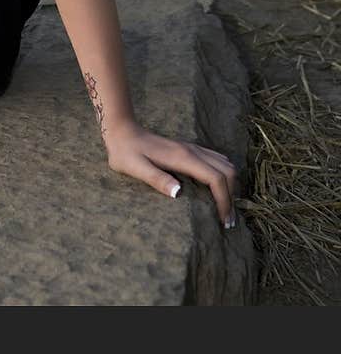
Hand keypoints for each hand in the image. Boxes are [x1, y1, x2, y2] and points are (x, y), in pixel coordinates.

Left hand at [104, 120, 238, 227]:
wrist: (122, 131)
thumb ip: (157, 179)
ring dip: (230, 186)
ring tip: (225, 209)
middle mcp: (193, 151)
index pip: (216, 178)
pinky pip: (217, 160)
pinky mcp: (189, 149)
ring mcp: (192, 148)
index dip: (224, 201)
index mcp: (183, 158)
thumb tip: (178, 193)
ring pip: (225, 165)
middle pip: (227, 171)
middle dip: (231, 196)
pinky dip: (224, 176)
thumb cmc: (126, 153)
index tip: (223, 221)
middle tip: (227, 220)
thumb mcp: (136, 168)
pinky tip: (218, 190)